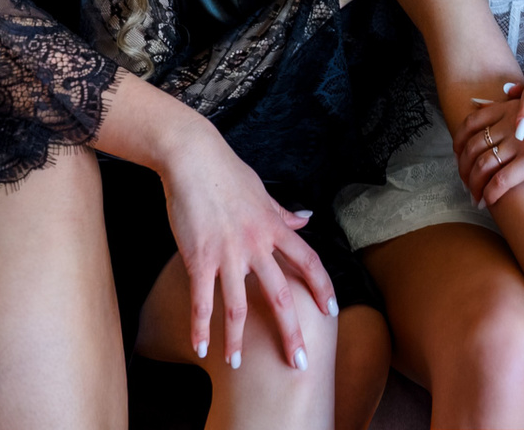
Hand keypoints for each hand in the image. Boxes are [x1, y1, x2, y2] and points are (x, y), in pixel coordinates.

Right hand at [158, 119, 338, 370]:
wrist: (192, 158)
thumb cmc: (226, 173)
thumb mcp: (262, 192)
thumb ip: (283, 213)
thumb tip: (306, 219)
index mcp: (275, 228)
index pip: (308, 262)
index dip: (322, 288)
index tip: (331, 312)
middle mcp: (257, 244)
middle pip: (281, 295)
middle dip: (291, 332)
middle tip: (299, 365)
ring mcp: (227, 253)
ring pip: (238, 306)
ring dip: (238, 340)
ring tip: (237, 366)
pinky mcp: (199, 257)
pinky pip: (201, 300)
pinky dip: (200, 327)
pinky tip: (201, 348)